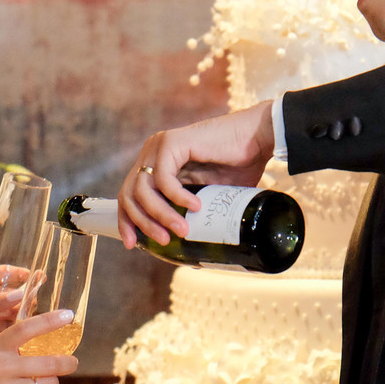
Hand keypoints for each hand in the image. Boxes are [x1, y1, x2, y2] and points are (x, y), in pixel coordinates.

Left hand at [118, 100, 275, 245]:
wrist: (258, 139)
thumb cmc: (238, 166)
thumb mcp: (206, 195)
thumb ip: (188, 211)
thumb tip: (184, 243)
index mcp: (155, 165)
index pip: (128, 195)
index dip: (126, 221)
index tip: (131, 244)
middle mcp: (152, 153)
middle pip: (129, 194)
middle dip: (142, 222)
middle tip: (163, 241)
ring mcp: (159, 146)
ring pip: (143, 189)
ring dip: (161, 214)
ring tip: (182, 230)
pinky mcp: (172, 142)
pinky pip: (164, 178)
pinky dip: (177, 196)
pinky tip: (196, 206)